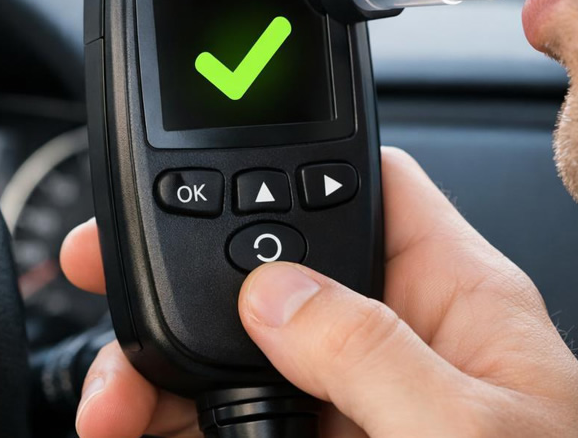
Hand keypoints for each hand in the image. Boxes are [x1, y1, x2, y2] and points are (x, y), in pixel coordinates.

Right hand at [60, 147, 577, 436]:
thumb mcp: (469, 432)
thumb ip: (374, 353)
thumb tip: (274, 293)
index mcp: (456, 304)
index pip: (369, 192)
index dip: (286, 166)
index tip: (199, 176)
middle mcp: (397, 348)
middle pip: (272, 278)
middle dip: (183, 279)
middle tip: (108, 282)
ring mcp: (353, 408)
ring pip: (233, 359)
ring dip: (159, 369)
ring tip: (111, 402)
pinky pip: (229, 423)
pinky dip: (172, 424)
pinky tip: (136, 430)